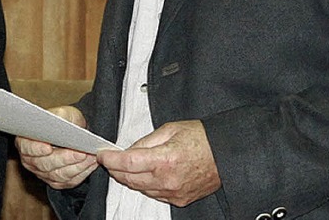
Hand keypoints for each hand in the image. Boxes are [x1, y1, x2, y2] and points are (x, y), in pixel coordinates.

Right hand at [15, 105, 97, 189]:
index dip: (36, 149)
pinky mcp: (55, 180)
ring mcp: (42, 172)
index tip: (48, 148)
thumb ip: (60, 117)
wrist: (73, 130)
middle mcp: (31, 159)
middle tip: (80, 152)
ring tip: (89, 157)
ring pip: (57, 175)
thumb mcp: (62, 112)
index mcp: (26, 139)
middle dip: (64, 159)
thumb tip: (61, 126)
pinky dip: (80, 173)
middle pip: (44, 164)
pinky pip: (67, 181)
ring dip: (75, 167)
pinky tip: (89, 164)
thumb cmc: (65, 120)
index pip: (27, 147)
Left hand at [97, 120, 220, 206]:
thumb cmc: (201, 138)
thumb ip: (146, 141)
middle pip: (130, 179)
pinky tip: (144, 174)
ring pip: (140, 188)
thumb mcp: (170, 129)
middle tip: (110, 159)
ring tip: (125, 165)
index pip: (128, 162)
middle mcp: (168, 180)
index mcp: (164, 159)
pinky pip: (154, 194)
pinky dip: (144, 185)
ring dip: (129, 178)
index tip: (102, 155)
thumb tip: (129, 149)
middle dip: (116, 169)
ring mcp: (174, 192)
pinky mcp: (179, 199)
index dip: (111, 159)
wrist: (225, 154)